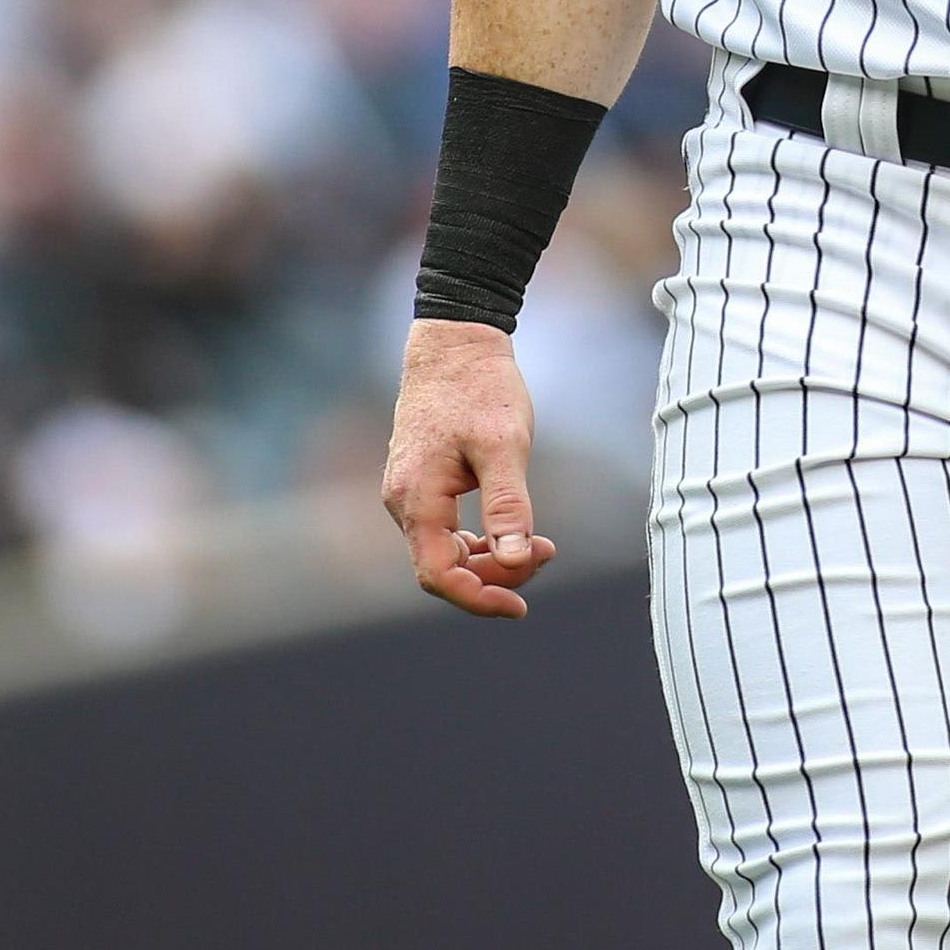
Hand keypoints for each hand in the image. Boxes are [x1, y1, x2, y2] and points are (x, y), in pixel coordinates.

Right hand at [382, 321, 559, 618]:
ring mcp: (408, 492)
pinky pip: (443, 530)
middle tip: (547, 552)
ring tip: (540, 543)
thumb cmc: (480, 388)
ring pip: (444, 550)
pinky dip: (477, 539)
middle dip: (494, 574)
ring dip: (489, 558)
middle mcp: (403, 501)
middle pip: (441, 568)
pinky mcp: (421, 482)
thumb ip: (509, 505)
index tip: (521, 607)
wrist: (455, 342)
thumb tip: (517, 561)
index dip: (478, 598)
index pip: (438, 575)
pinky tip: (511, 530)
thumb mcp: (504, 446)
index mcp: (417, 498)